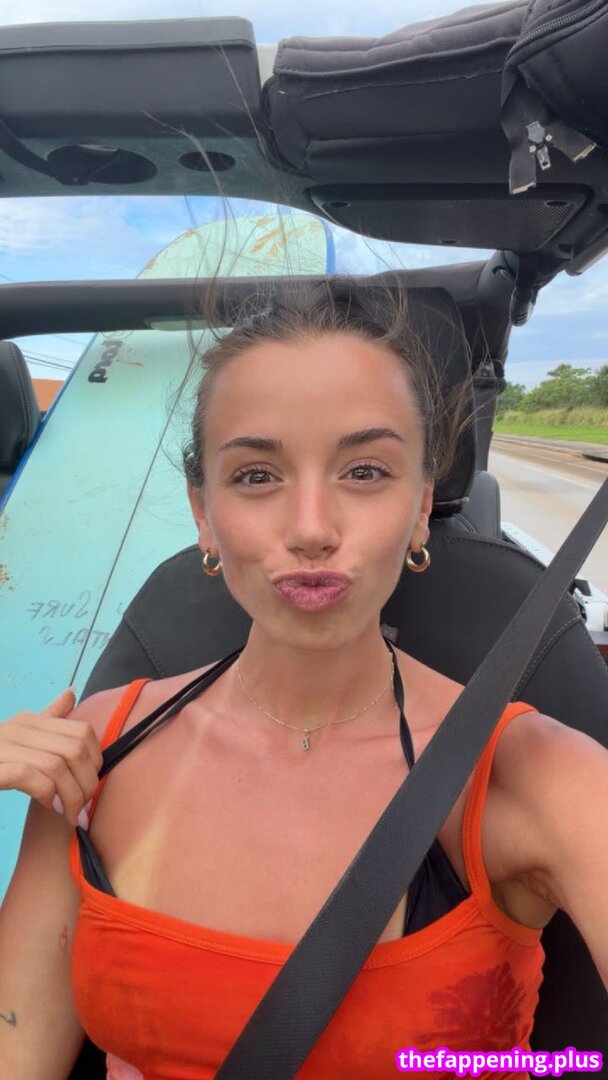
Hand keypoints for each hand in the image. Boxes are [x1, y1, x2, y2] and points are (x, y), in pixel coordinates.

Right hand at [0, 690, 102, 826]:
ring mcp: (2, 746)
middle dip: (86, 784)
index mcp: (28, 721)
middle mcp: (16, 728)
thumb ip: (47, 722)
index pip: (83, 732)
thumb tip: (71, 694)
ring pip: (57, 766)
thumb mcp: (20, 740)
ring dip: (70, 796)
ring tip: (69, 815)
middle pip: (74, 751)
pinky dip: (47, 795)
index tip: (90, 786)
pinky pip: (30, 777)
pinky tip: (50, 808)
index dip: (96, 761)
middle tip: (83, 809)